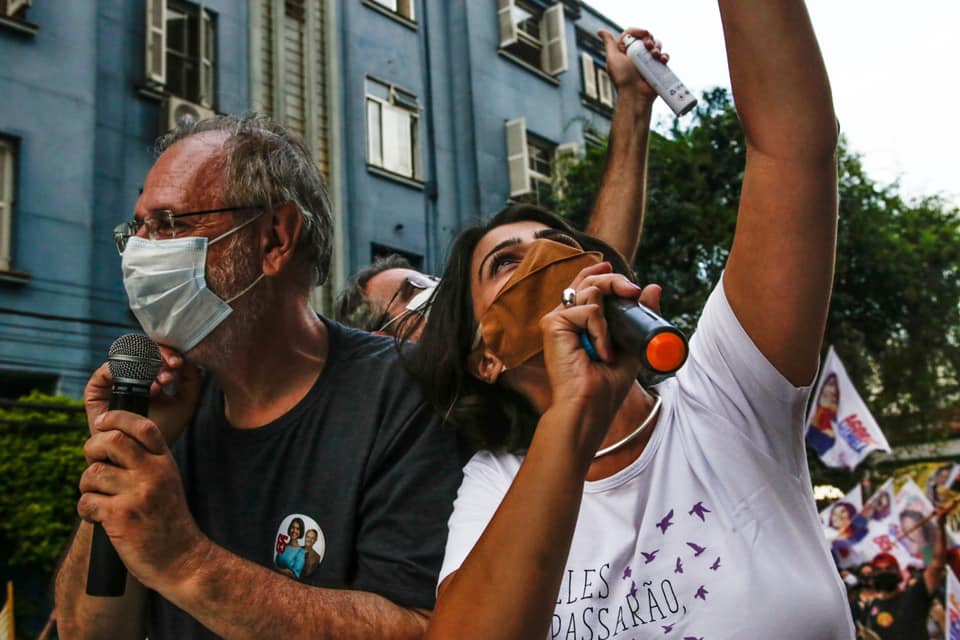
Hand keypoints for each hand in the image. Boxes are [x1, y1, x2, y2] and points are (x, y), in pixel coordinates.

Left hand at [78, 410, 207, 591]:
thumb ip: (146, 462)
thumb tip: (108, 443)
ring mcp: (137, 494)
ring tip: (98, 498)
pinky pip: (87, 501)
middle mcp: (153, 474)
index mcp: (165, 462)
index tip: (102, 422)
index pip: (143, 426)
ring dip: (87, 486)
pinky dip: (86, 510)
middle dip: (92, 448)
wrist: (182, 559)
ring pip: (93, 473)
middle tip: (93, 462)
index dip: (117, 418)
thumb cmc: (168, 521)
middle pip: (112, 441)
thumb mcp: (167, 482)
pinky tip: (97, 518)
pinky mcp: (120, 517)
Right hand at [83, 345, 202, 444]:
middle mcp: (130, 374)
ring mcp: (113, 382)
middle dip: (158, 356)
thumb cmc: (164, 429)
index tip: (178, 364)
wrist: (144, 453)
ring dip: (144, 363)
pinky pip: (104, 372)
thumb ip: (192, 379)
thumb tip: (187, 358)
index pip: (156, 352)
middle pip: (141, 350)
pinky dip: (123, 371)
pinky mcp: (96, 391)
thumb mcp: (186, 403)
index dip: (167, 353)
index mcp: (150, 374)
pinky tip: (144, 385)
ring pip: (124, 358)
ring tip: (161, 381)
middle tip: (171, 369)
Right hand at [539, 262, 650, 444]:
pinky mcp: (552, 323)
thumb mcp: (632, 344)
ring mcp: (557, 319)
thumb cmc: (607, 385)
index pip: (587, 285)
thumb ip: (640, 316)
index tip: (616, 270)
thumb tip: (653, 287)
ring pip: (591, 289)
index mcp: (580, 322)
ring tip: (609, 349)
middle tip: (633, 292)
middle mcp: (566, 317)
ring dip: (610, 320)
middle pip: (590, 280)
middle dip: (615, 280)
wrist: (591, 405)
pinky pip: (588, 309)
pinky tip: (600, 352)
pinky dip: (601, 331)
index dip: (601, 272)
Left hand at [598, 28, 668, 102]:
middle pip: (646, 38)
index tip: (644, 34)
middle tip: (648, 46)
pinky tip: (662, 60)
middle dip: (650, 39)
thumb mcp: (612, 58)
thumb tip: (600, 31)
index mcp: (625, 51)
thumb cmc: (622, 78)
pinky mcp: (656, 68)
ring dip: (658, 47)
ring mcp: (647, 61)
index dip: (638, 31)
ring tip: (655, 55)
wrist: (635, 95)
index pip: (632, 33)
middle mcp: (636, 55)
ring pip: (656, 46)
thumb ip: (609, 43)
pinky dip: (664, 56)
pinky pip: (663, 57)